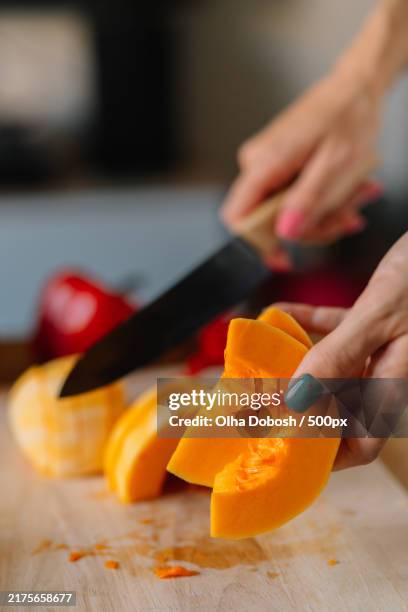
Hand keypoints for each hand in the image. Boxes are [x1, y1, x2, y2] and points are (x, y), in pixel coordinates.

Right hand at [222, 69, 382, 244]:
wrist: (355, 90)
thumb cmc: (348, 118)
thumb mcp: (335, 166)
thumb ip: (307, 201)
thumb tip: (285, 233)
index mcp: (264, 163)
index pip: (237, 217)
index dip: (258, 244)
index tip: (284, 257)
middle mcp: (257, 164)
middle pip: (268, 221)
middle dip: (311, 227)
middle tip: (348, 218)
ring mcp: (267, 165)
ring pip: (285, 212)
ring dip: (324, 214)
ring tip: (357, 198)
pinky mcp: (278, 166)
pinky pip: (293, 197)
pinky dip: (322, 201)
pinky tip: (346, 193)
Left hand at [271, 231, 407, 468]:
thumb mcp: (382, 315)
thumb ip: (339, 356)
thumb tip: (294, 401)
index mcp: (395, 385)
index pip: (360, 443)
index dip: (322, 456)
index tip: (277, 451)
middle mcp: (388, 372)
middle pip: (336, 406)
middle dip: (294, 408)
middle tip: (250, 405)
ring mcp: (383, 346)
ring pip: (331, 368)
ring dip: (294, 364)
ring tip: (256, 363)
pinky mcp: (378, 318)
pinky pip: (336, 330)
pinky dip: (308, 324)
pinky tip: (279, 314)